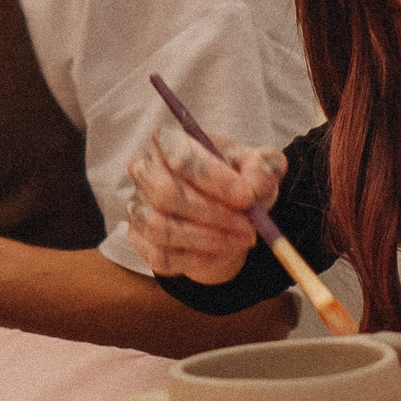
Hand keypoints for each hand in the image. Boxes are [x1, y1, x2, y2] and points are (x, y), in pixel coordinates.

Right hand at [124, 124, 282, 282]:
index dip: (213, 179)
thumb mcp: (261, 168)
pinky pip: (161, 257)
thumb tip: (254, 187)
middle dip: (212, 214)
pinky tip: (221, 253)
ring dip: (209, 239)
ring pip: (162, 228)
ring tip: (242, 238)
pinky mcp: (139, 240)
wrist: (227, 215)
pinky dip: (196, 260)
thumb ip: (263, 168)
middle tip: (248, 226)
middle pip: (165, 193)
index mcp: (168, 139)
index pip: (180, 157)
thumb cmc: (238, 181)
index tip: (246, 197)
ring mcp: (136, 205)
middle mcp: (144, 169)